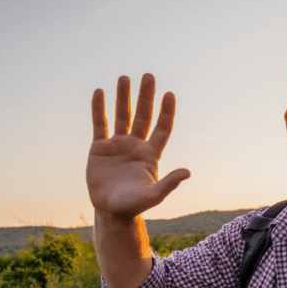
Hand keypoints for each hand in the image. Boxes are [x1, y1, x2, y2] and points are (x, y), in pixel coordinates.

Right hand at [87, 74, 189, 217]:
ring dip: (123, 97)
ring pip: (121, 116)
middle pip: (143, 115)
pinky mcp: (99, 148)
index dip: (166, 111)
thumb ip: (169, 183)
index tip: (169, 94)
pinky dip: (99, 108)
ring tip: (125, 78)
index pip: (162, 128)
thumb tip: (187, 172)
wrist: (111, 211)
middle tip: (149, 76)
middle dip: (146, 96)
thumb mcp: (153, 195)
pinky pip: (99, 124)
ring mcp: (118, 145)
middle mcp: (136, 145)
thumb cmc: (134, 205)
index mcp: (150, 154)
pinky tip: (100, 92)